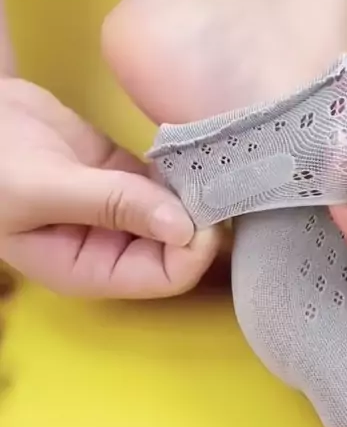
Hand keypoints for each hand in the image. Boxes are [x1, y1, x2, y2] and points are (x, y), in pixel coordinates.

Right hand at [0, 78, 219, 297]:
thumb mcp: (43, 189)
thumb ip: (112, 204)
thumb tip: (185, 228)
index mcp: (89, 267)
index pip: (162, 277)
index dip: (191, 251)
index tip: (206, 212)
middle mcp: (112, 244)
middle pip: (180, 248)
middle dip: (203, 221)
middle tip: (223, 182)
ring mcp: (123, 207)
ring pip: (180, 212)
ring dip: (200, 193)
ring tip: (218, 164)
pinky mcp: (127, 173)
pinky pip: (170, 179)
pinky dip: (186, 169)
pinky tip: (202, 150)